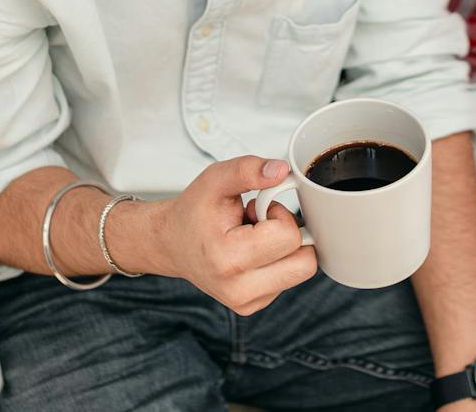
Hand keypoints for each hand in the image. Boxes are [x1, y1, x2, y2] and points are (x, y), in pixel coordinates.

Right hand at [146, 156, 315, 314]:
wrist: (170, 243)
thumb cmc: (193, 212)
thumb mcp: (215, 179)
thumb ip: (248, 169)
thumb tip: (282, 171)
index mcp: (229, 259)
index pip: (290, 237)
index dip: (280, 214)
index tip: (257, 209)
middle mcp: (239, 290)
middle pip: (305, 263)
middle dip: (290, 235)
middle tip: (261, 224)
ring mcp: (246, 302)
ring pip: (300, 272)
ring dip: (284, 249)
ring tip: (254, 237)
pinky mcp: (252, 306)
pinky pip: (289, 280)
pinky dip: (278, 262)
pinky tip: (252, 251)